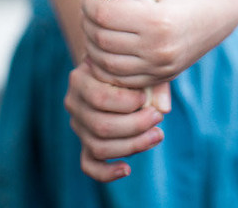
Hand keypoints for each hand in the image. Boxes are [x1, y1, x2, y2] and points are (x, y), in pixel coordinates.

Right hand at [64, 59, 165, 181]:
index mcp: (80, 78)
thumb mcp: (135, 65)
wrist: (111, 69)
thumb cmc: (127, 66)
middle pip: (101, 126)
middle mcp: (73, 103)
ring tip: (158, 135)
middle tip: (158, 116)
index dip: (127, 102)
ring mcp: (77, 125)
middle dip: (135, 125)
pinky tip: (127, 170)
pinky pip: (89, 165)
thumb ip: (151, 81)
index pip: (100, 98)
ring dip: (132, 146)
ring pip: (98, 147)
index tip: (146, 96)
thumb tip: (164, 108)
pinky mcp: (84, 142)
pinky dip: (107, 172)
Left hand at [81, 0, 237, 88]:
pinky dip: (107, 68)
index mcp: (157, 20)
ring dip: (92, 48)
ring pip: (108, 66)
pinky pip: (123, 80)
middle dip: (86, 24)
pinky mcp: (163, 77)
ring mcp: (161, 67)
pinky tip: (103, 51)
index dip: (88, 5)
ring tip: (92, 30)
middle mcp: (158, 48)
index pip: (105, 16)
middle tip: (86, 11)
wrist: (223, 9)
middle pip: (102, 41)